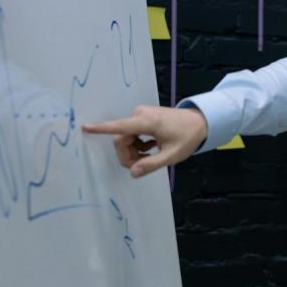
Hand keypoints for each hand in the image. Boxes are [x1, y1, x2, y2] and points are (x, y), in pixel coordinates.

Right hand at [82, 105, 207, 177]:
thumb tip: (133, 172)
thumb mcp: (172, 155)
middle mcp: (141, 114)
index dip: (101, 128)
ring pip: (126, 138)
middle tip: (143, 165)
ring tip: (151, 156)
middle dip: (128, 155)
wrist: (200, 121)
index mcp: (147, 122)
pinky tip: (151, 147)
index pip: (120, 126)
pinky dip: (137, 144)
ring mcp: (141, 114)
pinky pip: (132, 134)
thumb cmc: (188, 137)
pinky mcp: (143, 116)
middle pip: (121, 139)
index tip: (85, 127)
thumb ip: (151, 164)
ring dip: (134, 151)